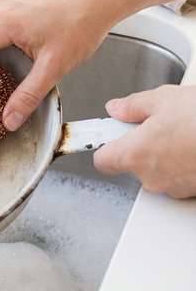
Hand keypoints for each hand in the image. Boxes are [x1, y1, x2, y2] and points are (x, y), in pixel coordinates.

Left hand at [94, 84, 195, 198]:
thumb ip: (132, 105)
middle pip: (131, 163)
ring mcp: (172, 187)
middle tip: (156, 123)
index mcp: (135, 153)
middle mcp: (151, 176)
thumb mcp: (162, 99)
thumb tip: (116, 108)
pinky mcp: (191, 191)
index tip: (108, 134)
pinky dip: (180, 163)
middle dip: (139, 144)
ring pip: (155, 170)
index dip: (104, 145)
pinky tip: (192, 145)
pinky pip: (176, 176)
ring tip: (180, 132)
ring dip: (161, 154)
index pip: (102, 160)